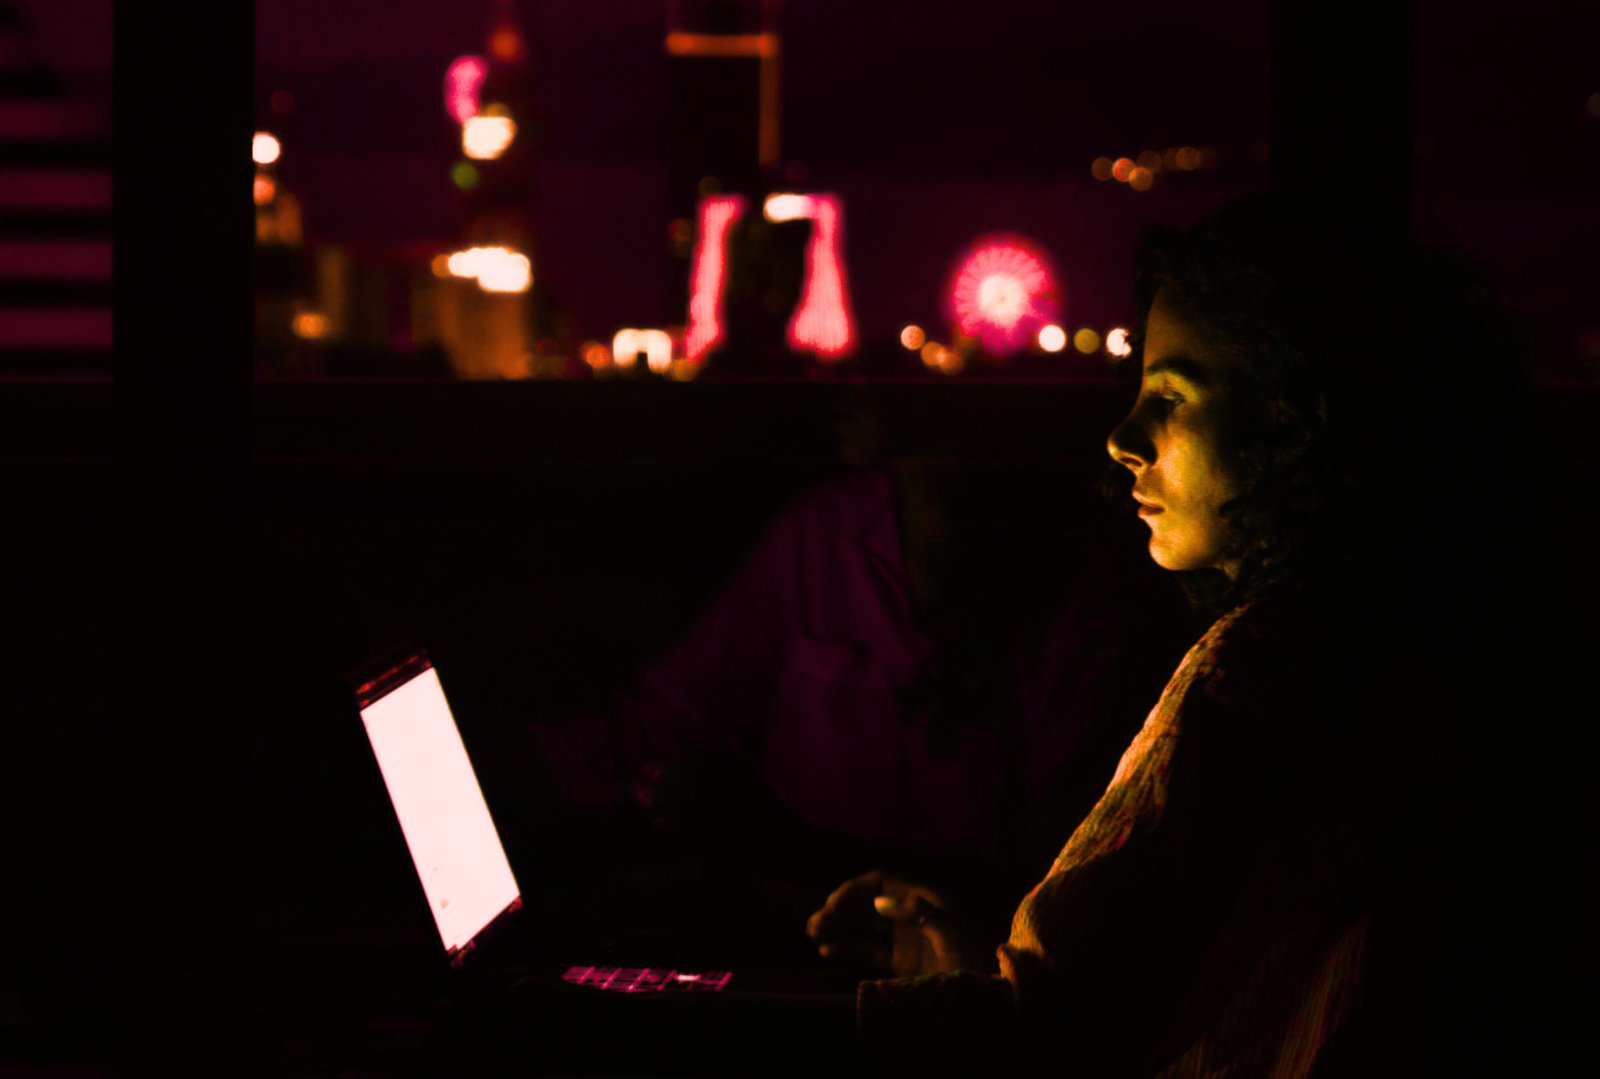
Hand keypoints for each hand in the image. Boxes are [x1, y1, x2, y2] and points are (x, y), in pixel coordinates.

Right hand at [805, 870, 993, 977]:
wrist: (990, 995)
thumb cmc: (974, 961)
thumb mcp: (952, 935)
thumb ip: (920, 914)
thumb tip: (881, 901)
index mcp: (924, 899)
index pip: (882, 883)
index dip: (855, 890)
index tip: (832, 904)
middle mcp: (911, 914)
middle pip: (867, 903)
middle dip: (839, 909)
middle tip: (814, 924)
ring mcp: (905, 937)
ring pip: (863, 925)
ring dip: (837, 927)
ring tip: (812, 933)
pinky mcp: (901, 961)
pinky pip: (868, 949)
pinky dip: (847, 948)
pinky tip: (827, 951)